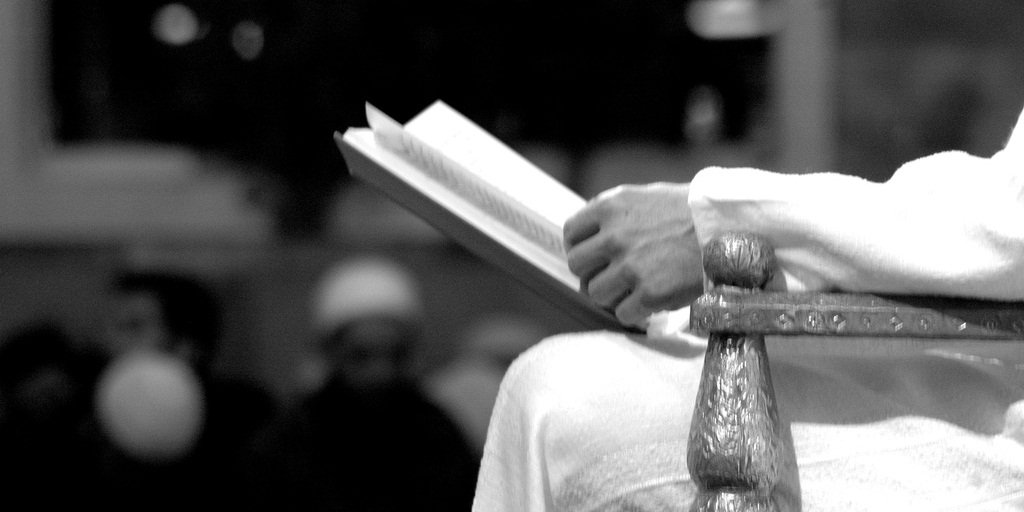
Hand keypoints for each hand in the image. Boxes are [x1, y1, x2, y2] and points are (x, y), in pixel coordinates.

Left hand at [563, 183, 703, 327]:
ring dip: (613, 296)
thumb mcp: (647, 198)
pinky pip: (623, 314)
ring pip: (595, 293)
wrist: (734, 227)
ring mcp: (630, 265)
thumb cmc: (693, 212)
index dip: (579, 248)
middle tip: (613, 278)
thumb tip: (591, 241)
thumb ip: (616, 217)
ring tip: (635, 291)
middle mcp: (615, 235)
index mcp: (611, 206)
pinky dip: (635, 313)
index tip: (592, 257)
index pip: (571, 232)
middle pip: (577, 265)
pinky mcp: (649, 293)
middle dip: (593, 273)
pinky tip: (650, 304)